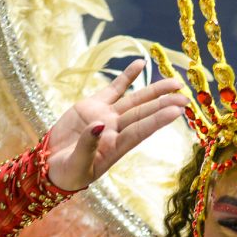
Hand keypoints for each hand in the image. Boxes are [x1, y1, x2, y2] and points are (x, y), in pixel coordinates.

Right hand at [46, 60, 187, 190]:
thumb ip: (87, 147)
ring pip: (135, 100)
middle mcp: (115, 131)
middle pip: (143, 114)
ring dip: (154, 91)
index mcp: (114, 148)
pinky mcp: (94, 106)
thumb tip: (98, 125)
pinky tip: (141, 64)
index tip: (176, 112)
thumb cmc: (66, 173)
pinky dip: (127, 76)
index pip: (140, 131)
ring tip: (174, 82)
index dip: (158, 120)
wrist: (51, 165)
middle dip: (164, 105)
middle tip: (185, 97)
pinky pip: (115, 88)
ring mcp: (106, 116)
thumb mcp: (76, 165)